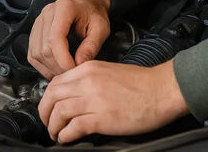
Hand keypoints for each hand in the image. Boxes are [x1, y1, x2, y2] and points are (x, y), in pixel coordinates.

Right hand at [28, 0, 111, 78]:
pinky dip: (42, 65)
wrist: (88, 5)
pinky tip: (55, 68)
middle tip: (73, 73)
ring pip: (36, 53)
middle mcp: (48, 13)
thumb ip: (91, 46)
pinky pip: (32, 53)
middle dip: (58, 66)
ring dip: (50, 68)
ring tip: (65, 71)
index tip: (73, 69)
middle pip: (45, 48)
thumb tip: (80, 63)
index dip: (62, 59)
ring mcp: (39, 22)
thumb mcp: (101, 29)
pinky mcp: (35, 31)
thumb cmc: (94, 14)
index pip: (55, 38)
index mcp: (64, 8)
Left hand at [38, 60, 188, 142]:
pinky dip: (65, 134)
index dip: (48, 97)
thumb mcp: (109, 72)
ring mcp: (94, 99)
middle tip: (46, 122)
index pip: (56, 81)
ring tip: (55, 134)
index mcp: (89, 69)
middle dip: (44, 112)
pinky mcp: (102, 117)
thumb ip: (90, 80)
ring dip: (53, 126)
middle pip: (52, 96)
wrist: (162, 89)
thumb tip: (76, 96)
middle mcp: (88, 82)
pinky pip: (74, 127)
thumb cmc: (142, 83)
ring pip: (59, 112)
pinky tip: (66, 138)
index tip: (48, 107)